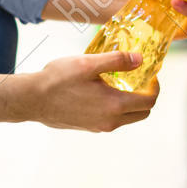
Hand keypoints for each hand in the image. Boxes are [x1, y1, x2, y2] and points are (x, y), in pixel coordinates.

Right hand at [24, 51, 159, 131]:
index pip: (149, 101)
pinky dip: (117, 108)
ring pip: (128, 118)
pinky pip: (112, 120)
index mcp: (114, 105)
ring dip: (131, 103)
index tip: (150, 75)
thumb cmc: (57, 80)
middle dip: (147, 96)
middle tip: (140, 79)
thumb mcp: (88, 63)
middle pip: (142, 113)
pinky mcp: (89, 127)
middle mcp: (110, 120)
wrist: (31, 100)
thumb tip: (140, 60)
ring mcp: (99, 126)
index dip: (155, 87)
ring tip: (121, 83)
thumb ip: (117, 61)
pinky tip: (103, 92)